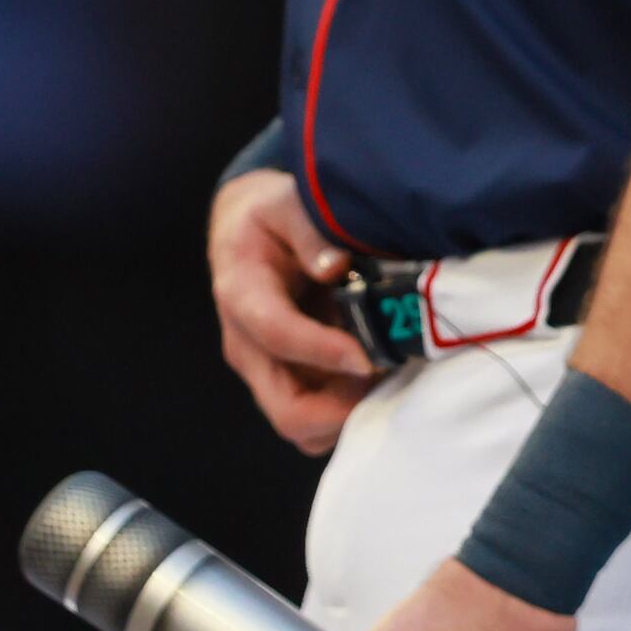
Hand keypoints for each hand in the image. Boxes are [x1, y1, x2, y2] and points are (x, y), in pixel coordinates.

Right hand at [209, 170, 378, 453]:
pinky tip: (381, 372)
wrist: (244, 234)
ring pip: (305, 427)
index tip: (367, 357)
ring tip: (388, 372)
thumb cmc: (268, 217)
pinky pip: (318, 419)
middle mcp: (248, 347)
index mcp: (241, 296)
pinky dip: (350, 408)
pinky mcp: (288, 380)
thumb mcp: (284, 203)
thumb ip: (309, 231)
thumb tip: (337, 267)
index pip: (277, 335)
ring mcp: (267, 370)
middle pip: (287, 410)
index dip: (322, 351)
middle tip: (386, 376)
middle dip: (341, 408)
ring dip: (350, 412)